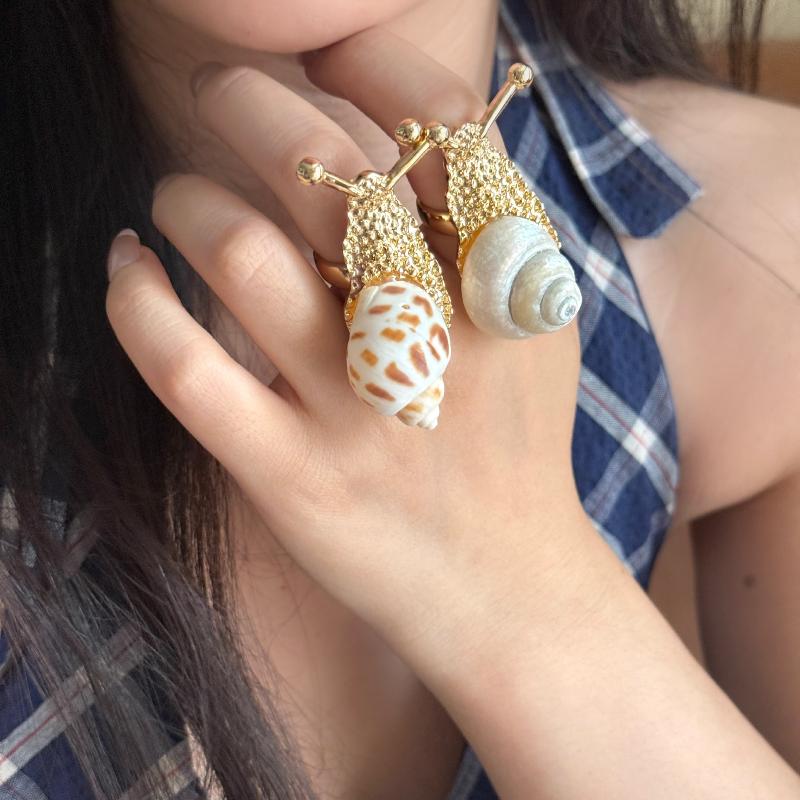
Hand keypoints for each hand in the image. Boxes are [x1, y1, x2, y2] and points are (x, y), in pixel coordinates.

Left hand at [105, 28, 582, 654]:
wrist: (508, 582)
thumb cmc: (516, 444)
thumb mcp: (536, 326)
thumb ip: (487, 233)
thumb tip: (390, 134)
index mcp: (507, 283)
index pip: (438, 123)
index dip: (368, 64)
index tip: (319, 60)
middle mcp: (437, 335)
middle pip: (326, 168)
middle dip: (249, 102)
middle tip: (220, 97)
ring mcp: (359, 412)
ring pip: (240, 253)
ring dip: (184, 197)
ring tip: (175, 197)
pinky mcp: (293, 479)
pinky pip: (183, 370)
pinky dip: (133, 299)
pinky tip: (128, 264)